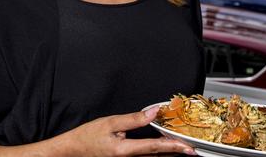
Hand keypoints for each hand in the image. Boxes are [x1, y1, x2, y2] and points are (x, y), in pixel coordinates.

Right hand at [60, 106, 195, 156]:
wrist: (71, 151)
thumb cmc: (87, 137)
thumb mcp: (109, 123)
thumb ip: (133, 118)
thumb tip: (153, 112)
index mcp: (124, 151)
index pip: (155, 147)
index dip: (174, 147)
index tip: (188, 147)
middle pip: (158, 155)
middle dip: (176, 152)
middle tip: (193, 149)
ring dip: (169, 153)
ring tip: (184, 149)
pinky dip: (157, 152)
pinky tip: (165, 148)